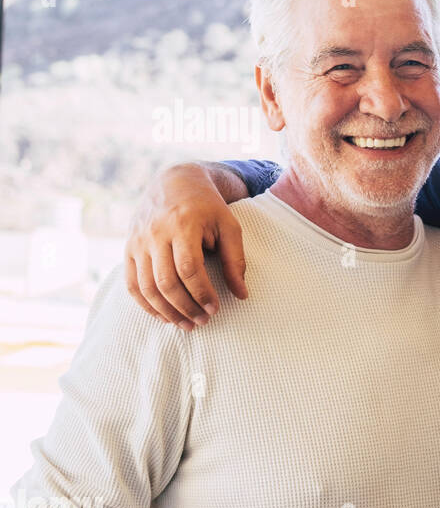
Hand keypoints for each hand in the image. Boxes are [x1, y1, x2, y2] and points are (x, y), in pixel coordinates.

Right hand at [124, 162, 248, 327]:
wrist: (175, 182)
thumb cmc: (208, 207)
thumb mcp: (229, 226)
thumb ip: (236, 260)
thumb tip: (242, 295)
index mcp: (183, 225)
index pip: (189, 269)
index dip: (202, 293)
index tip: (216, 309)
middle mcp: (155, 234)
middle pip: (165, 282)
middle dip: (185, 307)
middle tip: (202, 322)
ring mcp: (138, 241)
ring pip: (146, 286)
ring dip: (166, 311)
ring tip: (186, 324)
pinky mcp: (128, 248)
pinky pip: (131, 283)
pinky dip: (145, 304)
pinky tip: (163, 316)